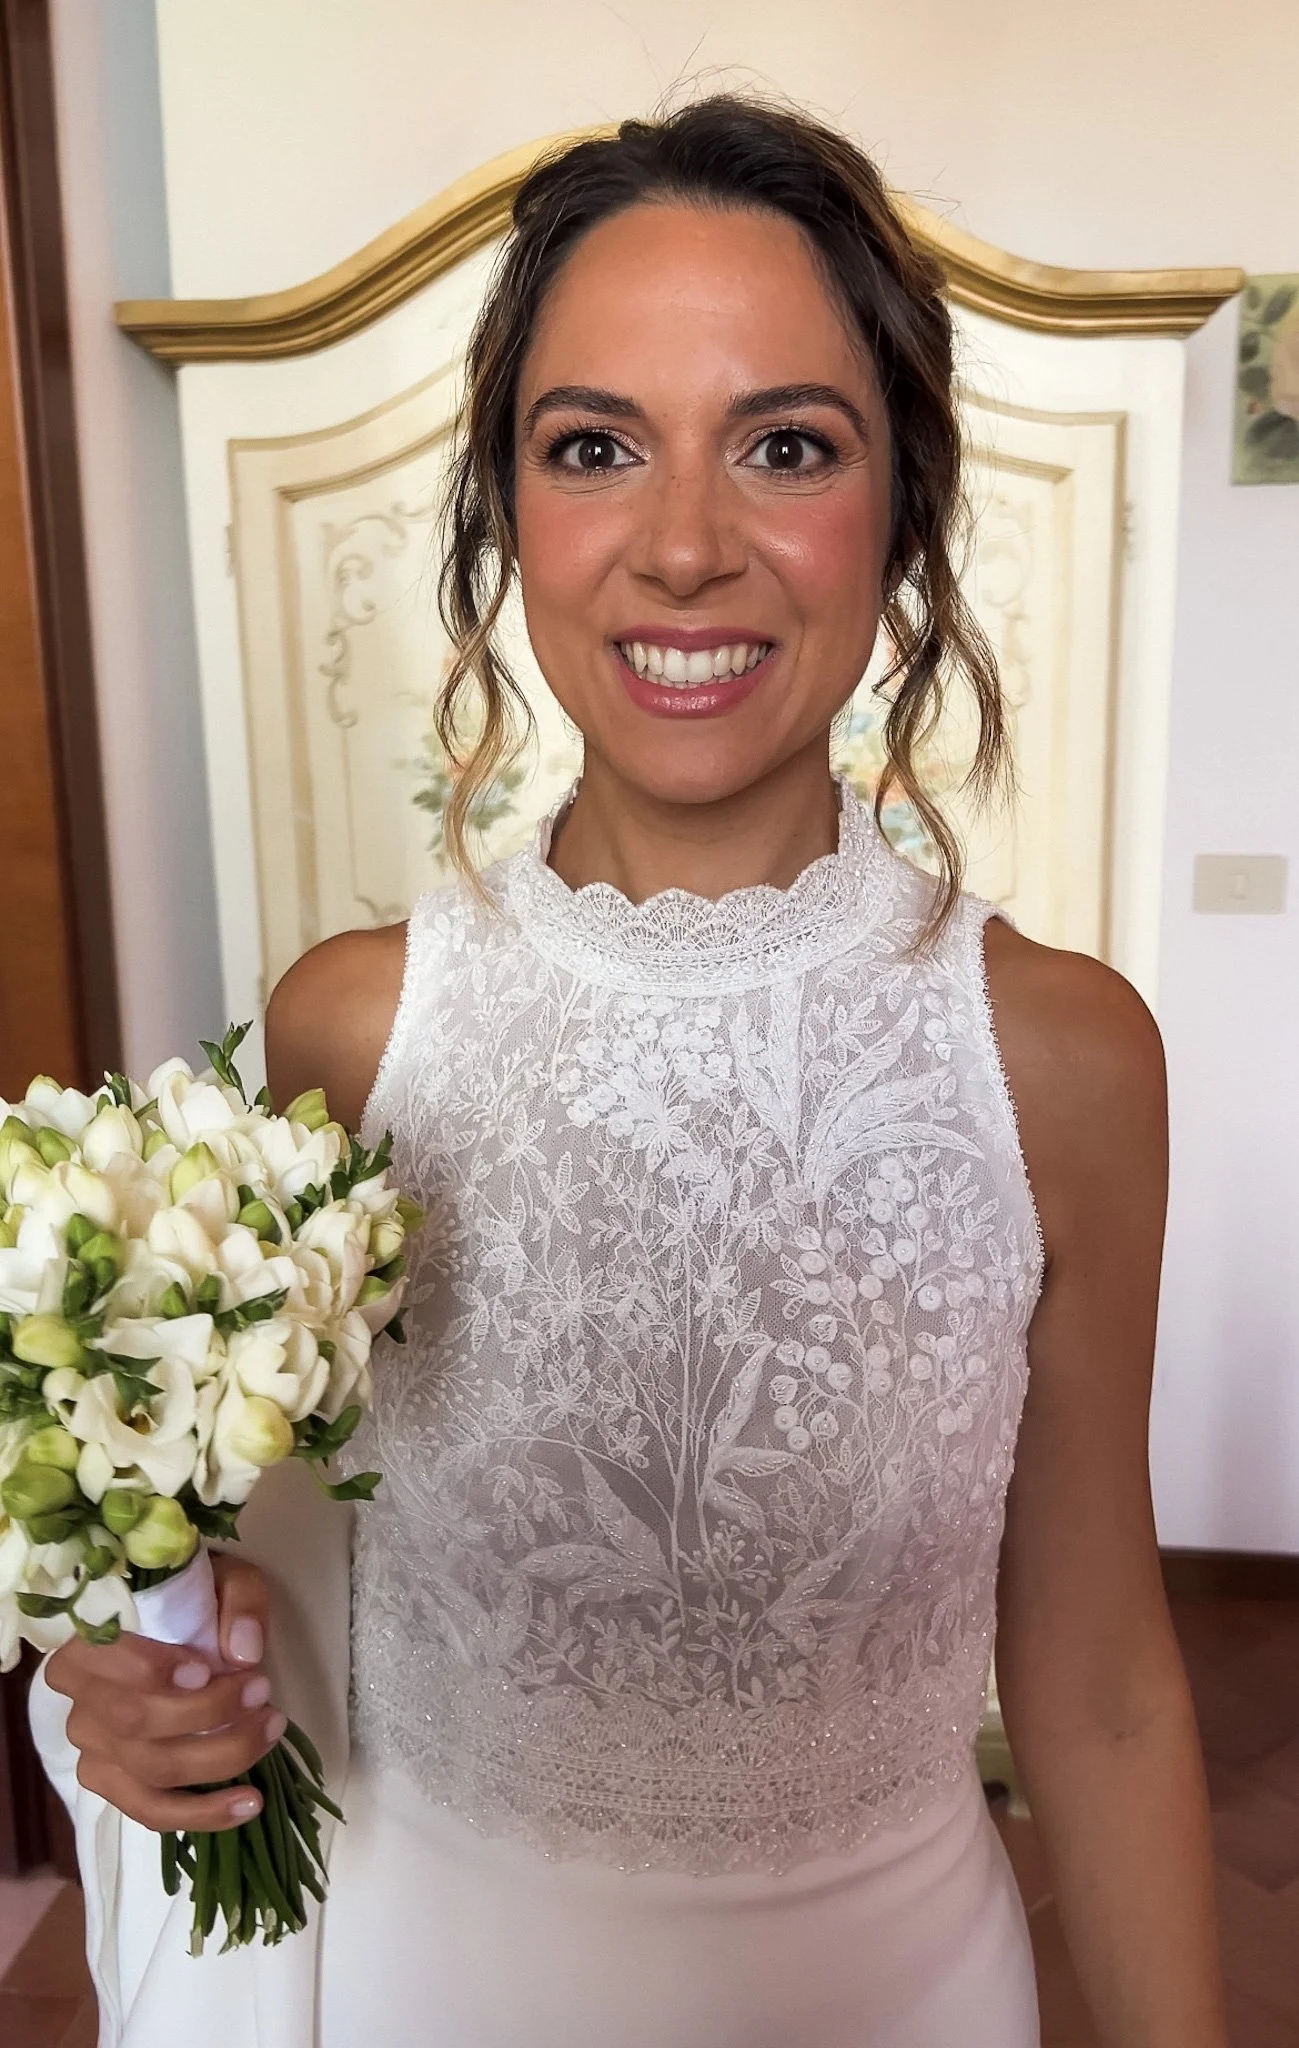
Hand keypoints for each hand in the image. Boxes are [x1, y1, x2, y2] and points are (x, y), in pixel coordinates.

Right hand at [45, 1554, 283, 1833]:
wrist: (184, 1634)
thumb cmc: (198, 1604)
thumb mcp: (225, 1579)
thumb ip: (238, 1600)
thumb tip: (244, 1652)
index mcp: (87, 1642)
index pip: (98, 1658)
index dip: (148, 1670)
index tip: (204, 1670)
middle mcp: (80, 1702)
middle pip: (134, 1722)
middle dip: (207, 1712)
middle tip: (261, 1690)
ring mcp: (94, 1751)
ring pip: (151, 1770)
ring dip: (219, 1757)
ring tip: (271, 1729)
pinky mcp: (116, 1786)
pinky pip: (152, 1813)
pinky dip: (203, 1814)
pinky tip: (248, 1803)